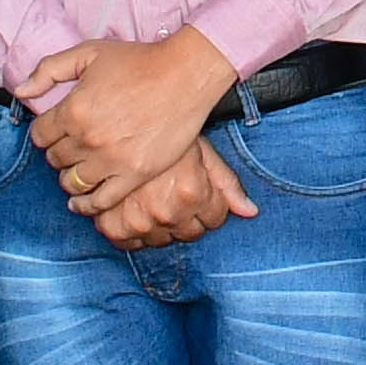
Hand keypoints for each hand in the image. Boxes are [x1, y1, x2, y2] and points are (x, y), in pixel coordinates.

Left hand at [27, 29, 234, 209]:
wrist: (185, 74)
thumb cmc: (139, 61)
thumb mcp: (89, 53)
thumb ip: (49, 70)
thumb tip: (21, 91)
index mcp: (74, 109)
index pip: (40, 135)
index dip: (45, 132)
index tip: (55, 129)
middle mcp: (89, 138)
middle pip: (55, 158)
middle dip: (58, 152)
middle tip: (71, 145)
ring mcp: (112, 159)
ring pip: (73, 181)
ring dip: (70, 177)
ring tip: (76, 170)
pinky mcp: (135, 174)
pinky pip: (101, 200)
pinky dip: (87, 204)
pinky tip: (81, 202)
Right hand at [91, 140, 259, 249]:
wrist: (116, 121)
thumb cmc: (162, 131)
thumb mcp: (201, 149)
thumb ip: (226, 183)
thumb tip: (251, 212)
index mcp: (192, 192)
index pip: (215, 219)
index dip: (210, 202)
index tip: (198, 187)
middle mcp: (167, 212)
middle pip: (190, 233)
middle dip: (187, 215)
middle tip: (174, 190)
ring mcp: (139, 221)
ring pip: (161, 240)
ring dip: (160, 224)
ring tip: (153, 196)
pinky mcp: (114, 227)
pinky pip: (129, 243)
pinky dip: (131, 231)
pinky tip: (133, 209)